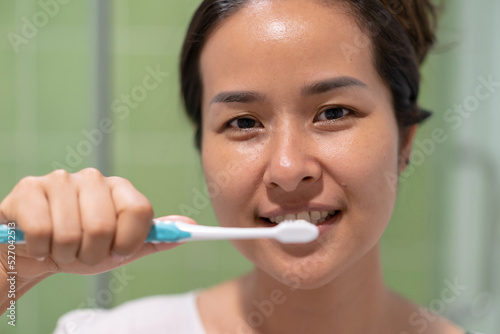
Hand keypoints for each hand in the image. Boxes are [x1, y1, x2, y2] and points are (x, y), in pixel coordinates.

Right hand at [0, 168, 193, 283]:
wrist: (37, 250)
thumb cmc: (84, 247)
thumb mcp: (122, 248)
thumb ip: (155, 238)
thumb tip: (191, 226)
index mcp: (120, 189)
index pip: (140, 211)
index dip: (129, 240)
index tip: (118, 252)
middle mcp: (93, 178)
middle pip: (103, 226)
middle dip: (92, 254)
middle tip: (83, 254)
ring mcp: (61, 180)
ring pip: (71, 233)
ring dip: (65, 254)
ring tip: (61, 247)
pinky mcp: (30, 188)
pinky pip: (41, 231)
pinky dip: (40, 249)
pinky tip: (39, 242)